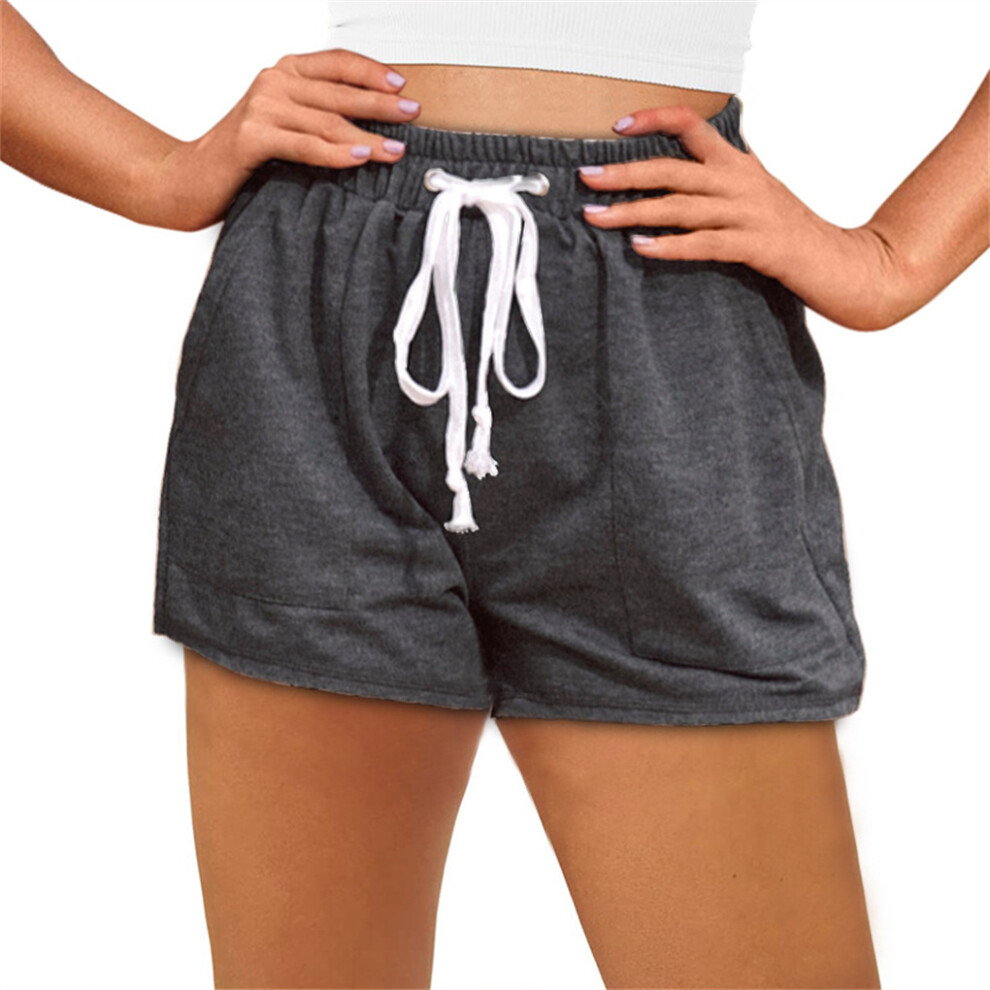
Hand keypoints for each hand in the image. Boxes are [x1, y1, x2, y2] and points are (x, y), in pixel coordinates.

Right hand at [156, 48, 421, 230]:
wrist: (190, 179)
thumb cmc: (242, 158)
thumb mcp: (284, 126)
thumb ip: (317, 118)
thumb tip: (371, 129)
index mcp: (284, 73)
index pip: (336, 63)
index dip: (372, 71)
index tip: (403, 85)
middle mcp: (273, 82)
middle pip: (339, 91)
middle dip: (382, 103)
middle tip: (413, 115)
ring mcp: (261, 107)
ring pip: (328, 121)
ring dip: (367, 136)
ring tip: (396, 149)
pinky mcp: (252, 137)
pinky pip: (305, 145)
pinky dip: (335, 152)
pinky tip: (359, 158)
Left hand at [578, 104, 907, 331]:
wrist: (841, 264)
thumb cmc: (791, 233)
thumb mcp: (757, 194)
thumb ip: (721, 182)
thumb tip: (679, 177)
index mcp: (739, 164)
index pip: (693, 126)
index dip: (654, 120)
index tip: (618, 126)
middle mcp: (741, 182)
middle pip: (673, 169)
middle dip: (624, 173)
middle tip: (586, 177)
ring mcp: (749, 214)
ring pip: (679, 207)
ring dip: (633, 211)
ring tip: (597, 216)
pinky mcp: (755, 247)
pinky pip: (703, 244)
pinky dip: (670, 246)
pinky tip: (640, 248)